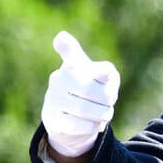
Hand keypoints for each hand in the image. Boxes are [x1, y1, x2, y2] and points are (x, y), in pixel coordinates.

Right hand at [40, 31, 119, 157]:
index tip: (61, 37)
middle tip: (110, 100)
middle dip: (107, 98)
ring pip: (85, 109)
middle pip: (90, 89)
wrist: (71, 118)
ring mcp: (53, 99)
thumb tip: (104, 72)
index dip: (68, 47)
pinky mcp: (52, 119)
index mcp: (72, 65)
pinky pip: (79, 125)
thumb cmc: (93, 89)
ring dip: (103, 113)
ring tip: (105, 112)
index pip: (71, 53)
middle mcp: (58, 79)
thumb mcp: (103, 76)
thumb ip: (104, 72)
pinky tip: (95, 123)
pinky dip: (94, 126)